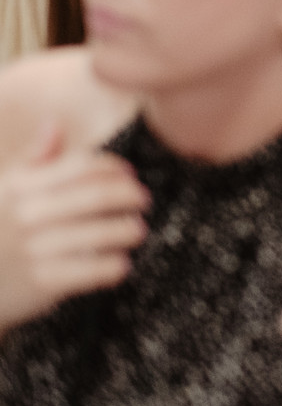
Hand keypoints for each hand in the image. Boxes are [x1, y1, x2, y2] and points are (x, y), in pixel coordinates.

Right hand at [0, 121, 149, 332]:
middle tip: (144, 201)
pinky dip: (116, 266)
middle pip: (101, 195)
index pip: (84, 166)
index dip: (115, 169)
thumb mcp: (4, 192)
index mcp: (22, 187)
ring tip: (136, 231)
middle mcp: (29, 214)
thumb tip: (54, 122)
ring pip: (106, 233)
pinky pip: (97, 270)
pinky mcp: (43, 283)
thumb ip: (34, 160)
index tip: (129, 175)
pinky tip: (120, 264)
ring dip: (131, 230)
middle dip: (132, 196)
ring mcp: (35, 249)